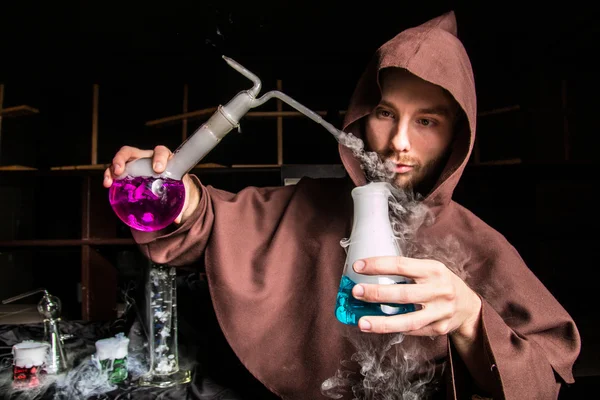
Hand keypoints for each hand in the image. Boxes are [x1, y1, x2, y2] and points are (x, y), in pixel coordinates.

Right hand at [103, 145, 197, 223]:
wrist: (172, 189)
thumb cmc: (177, 187)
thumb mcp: (182, 194)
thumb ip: (181, 205)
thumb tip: (177, 219)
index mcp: (164, 159)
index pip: (161, 152)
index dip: (159, 157)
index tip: (158, 169)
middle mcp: (147, 158)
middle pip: (132, 151)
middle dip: (124, 158)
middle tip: (121, 170)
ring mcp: (135, 163)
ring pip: (121, 158)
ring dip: (113, 165)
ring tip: (112, 177)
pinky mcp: (127, 171)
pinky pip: (115, 170)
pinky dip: (109, 175)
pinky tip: (108, 184)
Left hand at [351, 256, 481, 338]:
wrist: (469, 307)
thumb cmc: (440, 283)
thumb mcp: (429, 270)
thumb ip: (407, 272)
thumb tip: (370, 274)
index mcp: (433, 269)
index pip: (401, 265)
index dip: (377, 265)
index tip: (357, 266)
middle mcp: (439, 290)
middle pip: (403, 293)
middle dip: (376, 293)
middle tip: (356, 292)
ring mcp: (440, 311)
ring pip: (408, 320)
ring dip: (382, 322)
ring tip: (362, 322)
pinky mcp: (439, 328)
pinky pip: (412, 330)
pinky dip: (394, 328)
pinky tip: (378, 327)